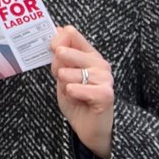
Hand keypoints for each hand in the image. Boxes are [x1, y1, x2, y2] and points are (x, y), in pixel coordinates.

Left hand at [50, 25, 114, 158]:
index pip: (71, 33)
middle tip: (64, 80)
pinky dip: (71, 94)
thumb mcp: (63, 75)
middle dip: (57, 68)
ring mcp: (105, 78)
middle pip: (65, 51)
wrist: (89, 128)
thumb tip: (57, 29)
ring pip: (67, 73)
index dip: (56, 40)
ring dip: (64, 85)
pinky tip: (78, 100)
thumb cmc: (77, 100)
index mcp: (90, 55)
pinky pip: (75, 88)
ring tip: (74, 93)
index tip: (53, 50)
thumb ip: (60, 56)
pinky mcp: (106, 94)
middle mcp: (100, 63)